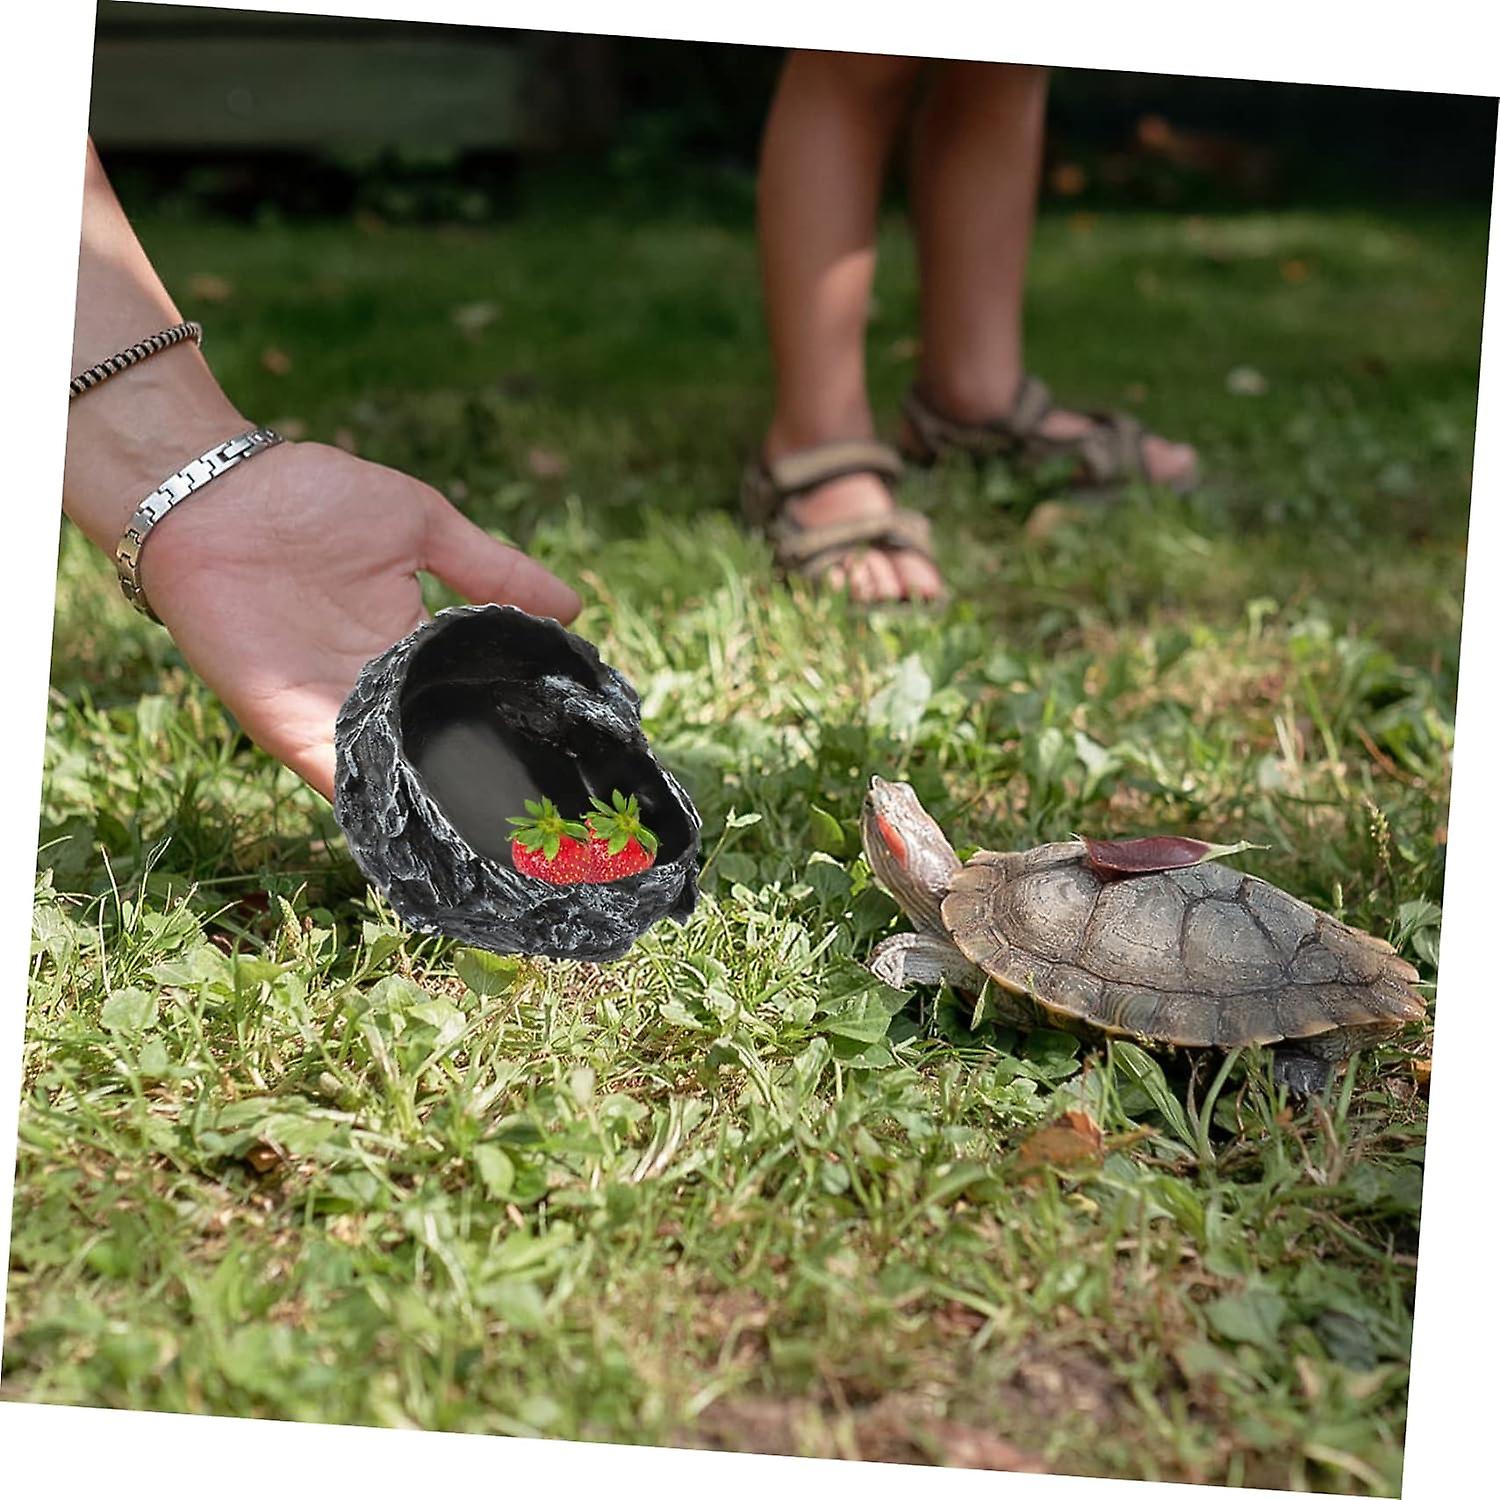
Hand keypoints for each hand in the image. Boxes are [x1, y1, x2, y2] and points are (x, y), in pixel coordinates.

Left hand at [139, 440, 580, 799]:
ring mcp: (332, 711)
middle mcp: (376, 689)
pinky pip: (338, 777)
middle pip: (436, 749)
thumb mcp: (424, 526)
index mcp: (411, 646)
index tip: (567, 768)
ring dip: (437, 808)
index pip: (469, 701)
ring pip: (394, 775)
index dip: (511, 732)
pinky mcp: (288, 725)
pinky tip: (422, 833)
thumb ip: (494, 570)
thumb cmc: (313, 495)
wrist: (216, 492)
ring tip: (500, 846)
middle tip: (545, 828)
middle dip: (481, 789)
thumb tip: (573, 608)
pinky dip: (374, 805)